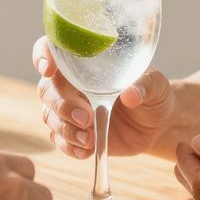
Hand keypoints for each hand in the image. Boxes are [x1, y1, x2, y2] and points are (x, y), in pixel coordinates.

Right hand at [34, 35, 176, 157]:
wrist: (157, 124)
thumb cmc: (154, 94)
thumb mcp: (156, 85)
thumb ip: (145, 85)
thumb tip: (130, 94)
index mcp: (85, 62)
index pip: (53, 49)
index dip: (43, 55)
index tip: (48, 69)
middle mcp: (71, 83)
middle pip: (47, 89)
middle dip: (62, 105)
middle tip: (85, 117)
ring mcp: (70, 110)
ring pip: (50, 116)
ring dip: (66, 129)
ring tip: (90, 139)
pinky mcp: (74, 133)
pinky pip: (60, 140)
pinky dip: (70, 147)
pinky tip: (87, 151)